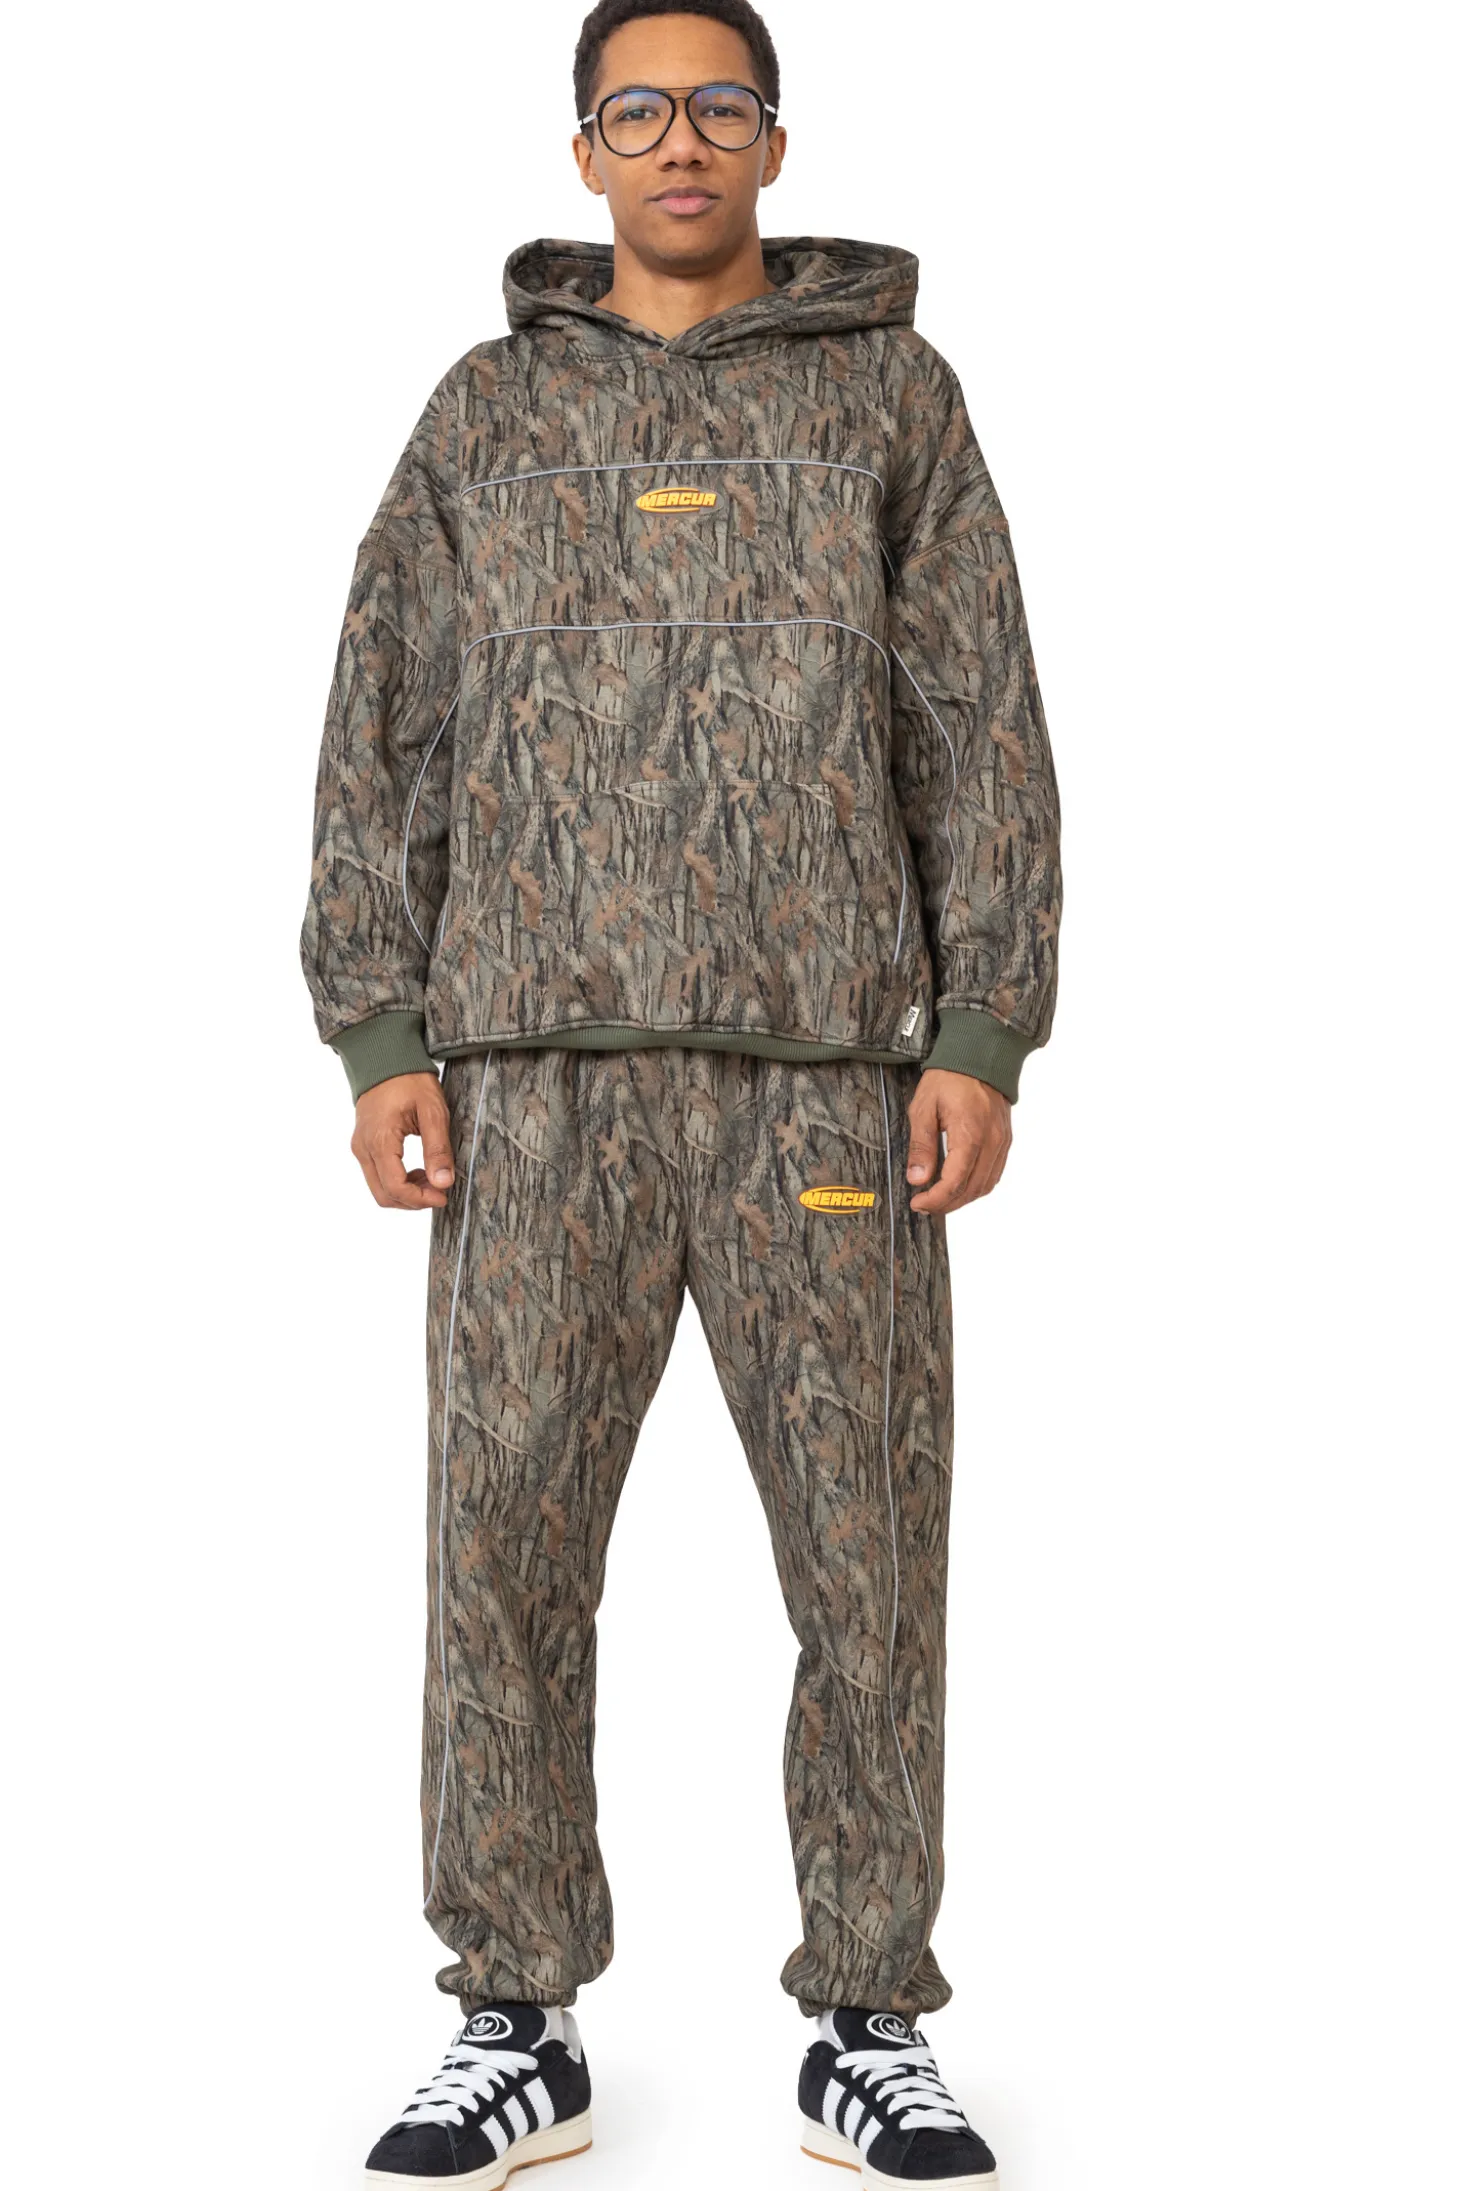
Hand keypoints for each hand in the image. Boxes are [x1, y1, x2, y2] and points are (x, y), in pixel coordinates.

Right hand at [350, 1072, 455, 1210]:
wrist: (386, 1058)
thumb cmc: (410, 1080)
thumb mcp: (433, 1111)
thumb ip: (438, 1149)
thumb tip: (443, 1183)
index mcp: (380, 1141)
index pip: (395, 1188)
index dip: (421, 1199)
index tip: (443, 1196)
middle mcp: (364, 1148)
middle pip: (384, 1195)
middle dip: (414, 1200)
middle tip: (440, 1190)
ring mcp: (360, 1147)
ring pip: (379, 1189)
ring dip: (406, 1192)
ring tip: (431, 1179)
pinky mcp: (363, 1145)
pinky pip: (377, 1175)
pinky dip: (397, 1182)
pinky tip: (417, 1171)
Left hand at [905, 1069, 1011, 1214]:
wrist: (978, 1055)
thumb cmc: (949, 1077)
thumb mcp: (924, 1108)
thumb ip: (921, 1146)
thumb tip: (918, 1179)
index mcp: (970, 1134)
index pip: (954, 1182)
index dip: (935, 1199)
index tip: (918, 1203)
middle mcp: (991, 1142)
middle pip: (971, 1189)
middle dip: (947, 1203)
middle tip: (925, 1205)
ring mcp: (1002, 1142)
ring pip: (986, 1185)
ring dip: (963, 1198)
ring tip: (940, 1198)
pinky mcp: (1005, 1140)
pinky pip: (994, 1173)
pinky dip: (977, 1186)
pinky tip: (960, 1184)